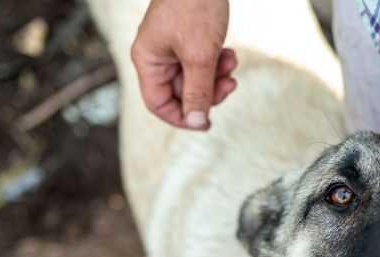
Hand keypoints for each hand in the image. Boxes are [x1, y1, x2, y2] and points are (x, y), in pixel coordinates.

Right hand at [131, 0, 236, 129]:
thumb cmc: (195, 6)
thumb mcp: (200, 55)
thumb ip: (198, 91)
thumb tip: (196, 121)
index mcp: (148, 60)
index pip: (159, 104)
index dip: (183, 117)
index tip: (207, 122)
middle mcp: (156, 55)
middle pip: (181, 93)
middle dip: (208, 92)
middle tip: (230, 84)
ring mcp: (172, 46)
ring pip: (195, 78)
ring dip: (216, 77)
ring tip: (231, 63)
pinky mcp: (188, 38)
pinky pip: (202, 62)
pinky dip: (217, 62)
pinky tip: (230, 53)